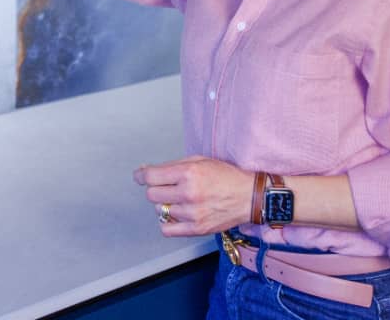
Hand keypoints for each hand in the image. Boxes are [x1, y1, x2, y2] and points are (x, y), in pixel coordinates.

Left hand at [133, 156, 253, 236]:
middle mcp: (188, 193)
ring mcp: (192, 213)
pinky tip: (177, 214)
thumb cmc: (225, 176)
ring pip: (160, 210)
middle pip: (152, 194)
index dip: (141, 175)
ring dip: (166, 204)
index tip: (140, 176)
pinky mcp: (197, 229)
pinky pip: (167, 229)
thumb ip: (172, 166)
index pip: (150, 177)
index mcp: (188, 173)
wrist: (249, 196)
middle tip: (168, 187)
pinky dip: (168, 222)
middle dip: (157, 189)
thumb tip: (145, 171)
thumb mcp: (199, 160)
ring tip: (181, 200)